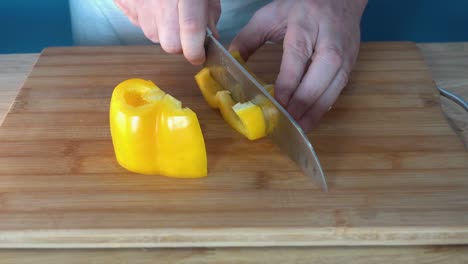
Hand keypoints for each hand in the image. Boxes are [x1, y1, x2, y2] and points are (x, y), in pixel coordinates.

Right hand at [114, 0, 220, 64]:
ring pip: (153, 35)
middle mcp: (160, 0)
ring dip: (164, 30)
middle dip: (180, 44)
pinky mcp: (124, 2)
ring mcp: (139, 1)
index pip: (191, 30)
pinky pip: (138, 22)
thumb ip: (210, 14)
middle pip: (170, 44)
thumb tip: (210, 38)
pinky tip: (154, 3)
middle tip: (186, 32)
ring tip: (169, 10)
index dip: (196, 51)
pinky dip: (148, 18)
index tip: (200, 56)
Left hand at [230, 0, 366, 130]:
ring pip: (332, 89)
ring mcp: (344, 55)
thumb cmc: (302, 6)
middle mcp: (329, 41)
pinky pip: (337, 92)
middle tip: (285, 122)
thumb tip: (230, 62)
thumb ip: (248, 38)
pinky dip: (323, 108)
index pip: (297, 58)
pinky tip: (309, 119)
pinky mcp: (350, 66)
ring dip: (314, 112)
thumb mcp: (271, 14)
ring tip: (297, 129)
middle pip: (319, 77)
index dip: (287, 84)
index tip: (276, 103)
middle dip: (302, 104)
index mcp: (306, 24)